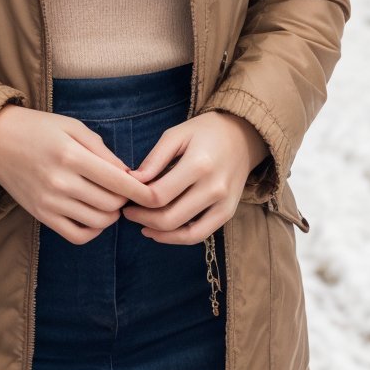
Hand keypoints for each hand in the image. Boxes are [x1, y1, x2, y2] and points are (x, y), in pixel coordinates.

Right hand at [0, 104, 156, 244]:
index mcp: (71, 156)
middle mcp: (61, 182)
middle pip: (111, 205)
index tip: (155, 193)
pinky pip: (77, 236)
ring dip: (111, 215)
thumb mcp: (73, 127)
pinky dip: (93, 230)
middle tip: (126, 190)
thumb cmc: (39, 129)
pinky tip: (94, 215)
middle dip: (126, 200)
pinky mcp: (42, 216)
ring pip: (98, 222)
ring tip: (111, 201)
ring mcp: (50, 202)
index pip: (118, 182)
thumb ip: (102, 151)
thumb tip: (129, 175)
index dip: (142, 191)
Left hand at [121, 111, 268, 245]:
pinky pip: (201, 235)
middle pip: (170, 218)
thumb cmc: (205, 131)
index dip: (137, 200)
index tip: (125, 196)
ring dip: (159, 233)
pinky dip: (179, 238)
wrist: (243, 135)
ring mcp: (224, 203)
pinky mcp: (228, 212)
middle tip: (128, 212)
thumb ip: (154, 159)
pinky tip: (161, 232)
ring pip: (186, 233)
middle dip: (143, 219)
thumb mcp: (176, 135)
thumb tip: (133, 181)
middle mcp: (214, 188)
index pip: (159, 195)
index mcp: (199, 164)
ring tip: (142, 225)